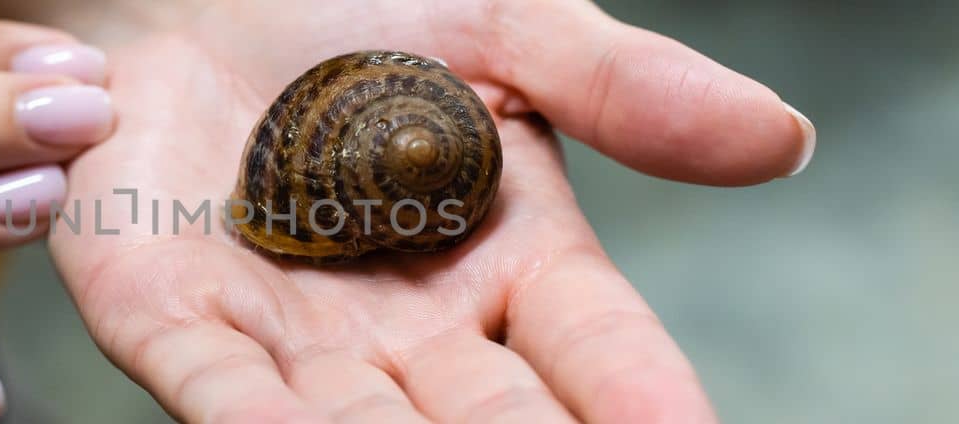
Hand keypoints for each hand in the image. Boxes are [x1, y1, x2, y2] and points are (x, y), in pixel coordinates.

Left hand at [41, 0, 812, 421]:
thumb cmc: (355, 10)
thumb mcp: (506, 31)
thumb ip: (626, 89)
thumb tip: (784, 139)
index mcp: (509, 265)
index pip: (594, 348)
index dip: (634, 394)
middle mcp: (409, 326)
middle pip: (484, 417)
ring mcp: (292, 338)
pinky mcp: (175, 321)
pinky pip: (220, 390)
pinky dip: (254, 422)